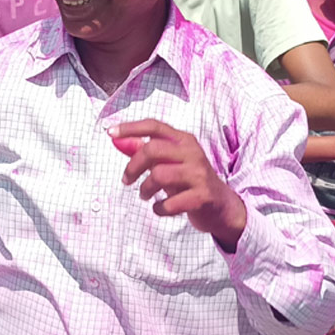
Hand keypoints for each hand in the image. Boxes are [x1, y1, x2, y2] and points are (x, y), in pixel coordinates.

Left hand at [109, 120, 247, 252]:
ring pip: (159, 175)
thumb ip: (145, 151)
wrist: (223, 207)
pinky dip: (159, 208)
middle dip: (133, 167)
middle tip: (126, 181)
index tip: (110, 133)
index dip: (130, 128)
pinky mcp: (203, 196)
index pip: (154, 126)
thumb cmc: (190, 182)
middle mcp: (193, 153)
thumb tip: (117, 140)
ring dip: (145, 189)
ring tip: (145, 195)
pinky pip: (170, 203)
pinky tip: (160, 208)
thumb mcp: (169, 163)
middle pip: (152, 150)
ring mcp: (199, 174)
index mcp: (183, 140)